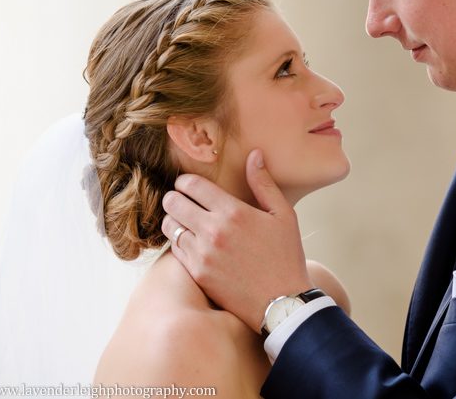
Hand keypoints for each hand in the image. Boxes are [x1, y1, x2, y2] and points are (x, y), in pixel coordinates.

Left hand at [161, 149, 311, 332]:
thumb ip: (264, 183)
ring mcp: (202, 254)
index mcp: (234, 212)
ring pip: (170, 226)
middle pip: (174, 202)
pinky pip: (175, 250)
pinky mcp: (197, 274)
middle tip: (182, 199)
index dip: (186, 181)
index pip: (193, 185)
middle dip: (175, 197)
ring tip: (184, 220)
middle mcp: (213, 231)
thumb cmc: (286, 255)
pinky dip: (178, 241)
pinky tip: (190, 241)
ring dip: (174, 219)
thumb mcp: (283, 214)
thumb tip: (254, 154)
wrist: (282, 301)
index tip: (188, 183)